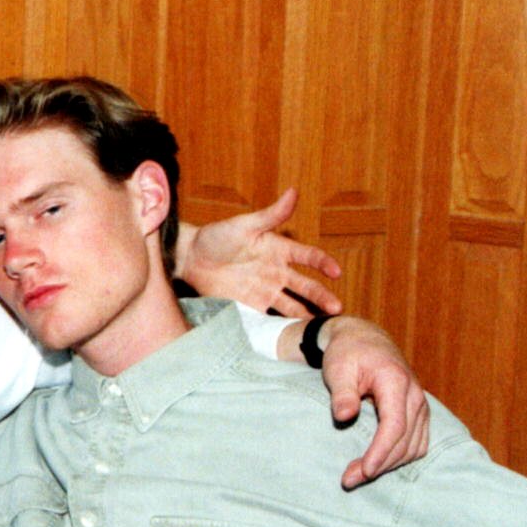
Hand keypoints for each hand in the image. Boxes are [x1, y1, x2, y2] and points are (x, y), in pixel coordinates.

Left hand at [177, 188, 342, 316]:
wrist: (190, 258)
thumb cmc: (217, 236)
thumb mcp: (244, 224)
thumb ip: (271, 213)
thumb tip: (293, 191)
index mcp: (280, 250)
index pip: (309, 257)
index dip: (324, 263)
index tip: (336, 272)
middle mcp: (278, 273)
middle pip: (306, 286)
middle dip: (322, 297)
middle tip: (336, 309)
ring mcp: (267, 291)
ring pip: (293, 305)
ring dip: (307, 315)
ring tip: (319, 326)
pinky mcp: (252, 307)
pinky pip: (271, 318)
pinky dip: (281, 326)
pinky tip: (291, 336)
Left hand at [310, 315, 429, 487]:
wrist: (363, 340)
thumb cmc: (347, 353)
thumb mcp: (337, 367)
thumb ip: (342, 393)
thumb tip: (345, 417)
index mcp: (395, 381)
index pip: (394, 425)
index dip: (380, 451)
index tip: (363, 470)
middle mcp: (415, 395)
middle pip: (404, 441)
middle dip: (379, 464)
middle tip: (349, 479)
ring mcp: (420, 405)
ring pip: (414, 446)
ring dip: (389, 465)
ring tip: (358, 474)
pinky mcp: (419, 413)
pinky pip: (417, 443)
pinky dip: (400, 457)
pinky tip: (378, 464)